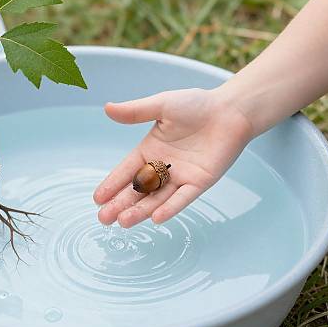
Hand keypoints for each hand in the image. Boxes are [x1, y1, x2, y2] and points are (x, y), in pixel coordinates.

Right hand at [93, 88, 254, 226]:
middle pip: (138, 190)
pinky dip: (170, 208)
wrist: (229, 110)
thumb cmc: (196, 104)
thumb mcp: (161, 105)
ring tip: (122, 222)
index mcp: (150, 149)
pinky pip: (182, 198)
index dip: (112, 184)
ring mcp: (181, 176)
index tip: (97, 198)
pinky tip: (155, 218)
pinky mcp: (200, 182)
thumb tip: (107, 108)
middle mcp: (162, 167)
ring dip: (140, 211)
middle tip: (104, 219)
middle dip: (120, 204)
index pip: (126, 170)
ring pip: (157, 198)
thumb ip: (135, 112)